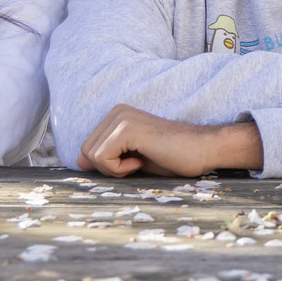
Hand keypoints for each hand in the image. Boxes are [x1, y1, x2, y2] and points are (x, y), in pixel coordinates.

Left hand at [77, 105, 263, 177]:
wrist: (202, 150)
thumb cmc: (173, 157)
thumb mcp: (133, 160)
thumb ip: (107, 158)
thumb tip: (79, 161)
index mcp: (117, 116)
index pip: (89, 148)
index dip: (107, 165)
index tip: (133, 163)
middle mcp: (117, 112)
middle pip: (86, 151)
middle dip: (108, 167)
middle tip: (136, 164)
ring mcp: (121, 117)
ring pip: (92, 155)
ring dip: (114, 169)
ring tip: (140, 162)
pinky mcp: (127, 128)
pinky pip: (102, 157)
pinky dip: (119, 169)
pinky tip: (142, 161)